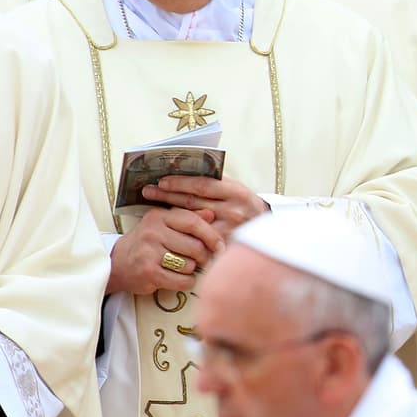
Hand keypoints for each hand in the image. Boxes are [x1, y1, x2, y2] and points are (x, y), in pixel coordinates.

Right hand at [107, 207, 222, 295]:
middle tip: (202, 260)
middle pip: (195, 246)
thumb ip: (187, 218)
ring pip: (189, 264)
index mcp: (159, 216)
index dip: (211, 235)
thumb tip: (212, 213)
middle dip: (203, 256)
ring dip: (191, 270)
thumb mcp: (163, 226)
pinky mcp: (149, 272)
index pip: (193, 222)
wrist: (116, 265)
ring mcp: (149, 252)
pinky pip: (182, 280)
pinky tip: (179, 279)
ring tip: (181, 268)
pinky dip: (185, 282)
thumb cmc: (145, 244)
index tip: (220, 246)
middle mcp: (153, 232)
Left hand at [141, 175, 267, 237]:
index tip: (162, 180)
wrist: (269, 232)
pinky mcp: (224, 247)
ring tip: (151, 207)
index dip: (180, 182)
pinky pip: (197, 239)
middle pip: (192, 202)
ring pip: (191, 221)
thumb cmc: (246, 206)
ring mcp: (228, 231)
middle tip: (148, 190)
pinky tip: (166, 228)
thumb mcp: (237, 189)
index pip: (202, 185)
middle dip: (167, 195)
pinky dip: (180, 232)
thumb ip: (216, 182)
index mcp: (236, 192)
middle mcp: (232, 211)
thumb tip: (186, 169)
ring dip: (169, 213)